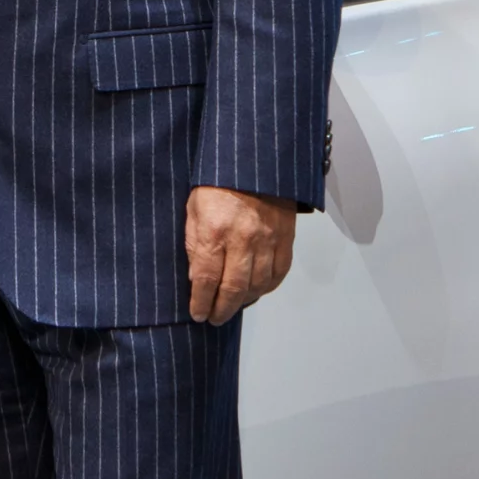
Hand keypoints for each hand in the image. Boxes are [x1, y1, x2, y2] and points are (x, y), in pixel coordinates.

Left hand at [186, 185, 297, 325]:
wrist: (254, 161)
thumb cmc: (217, 183)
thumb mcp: (193, 209)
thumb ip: (193, 243)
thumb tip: (195, 277)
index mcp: (214, 231)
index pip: (206, 279)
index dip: (200, 302)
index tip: (198, 314)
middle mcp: (242, 239)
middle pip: (233, 288)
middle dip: (221, 309)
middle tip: (215, 318)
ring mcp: (267, 239)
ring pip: (258, 285)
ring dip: (244, 301)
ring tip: (233, 306)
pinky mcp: (285, 237)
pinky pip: (279, 272)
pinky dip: (267, 287)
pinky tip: (256, 290)